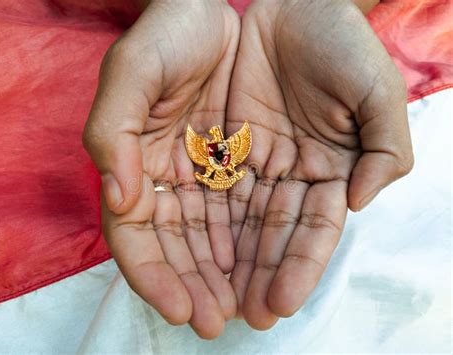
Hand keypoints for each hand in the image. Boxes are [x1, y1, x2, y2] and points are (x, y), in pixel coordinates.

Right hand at [83, 0, 239, 338]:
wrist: (211, 10)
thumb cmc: (166, 36)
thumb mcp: (131, 74)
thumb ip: (113, 134)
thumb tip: (119, 199)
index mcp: (134, 163)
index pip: (136, 234)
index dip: (152, 275)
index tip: (178, 307)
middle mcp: (169, 177)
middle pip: (178, 246)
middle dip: (195, 286)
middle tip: (216, 322)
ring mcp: (207, 174)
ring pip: (214, 237)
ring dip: (227, 276)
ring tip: (247, 309)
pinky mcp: (243, 164)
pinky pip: (248, 212)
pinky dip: (254, 243)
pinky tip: (263, 270)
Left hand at [227, 0, 412, 328]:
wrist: (291, 3)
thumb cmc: (338, 43)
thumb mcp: (376, 92)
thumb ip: (384, 151)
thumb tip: (356, 205)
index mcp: (327, 170)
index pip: (311, 231)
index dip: (297, 268)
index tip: (280, 304)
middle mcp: (287, 175)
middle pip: (269, 236)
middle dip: (255, 277)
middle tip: (237, 318)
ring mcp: (250, 163)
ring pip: (234, 223)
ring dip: (224, 264)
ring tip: (210, 304)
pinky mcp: (216, 147)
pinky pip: (205, 191)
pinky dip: (200, 224)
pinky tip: (192, 258)